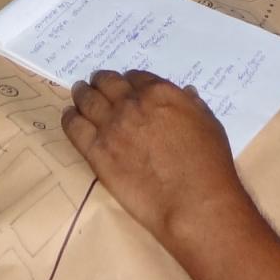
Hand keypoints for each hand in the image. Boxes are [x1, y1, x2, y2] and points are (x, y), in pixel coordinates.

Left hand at [63, 69, 251, 248]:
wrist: (193, 202)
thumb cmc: (209, 164)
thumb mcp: (209, 124)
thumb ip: (191, 106)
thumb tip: (186, 93)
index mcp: (159, 93)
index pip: (135, 77)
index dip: (129, 81)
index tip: (126, 87)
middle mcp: (131, 103)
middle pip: (107, 83)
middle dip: (101, 82)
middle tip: (95, 85)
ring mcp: (111, 126)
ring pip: (87, 100)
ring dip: (82, 94)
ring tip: (79, 94)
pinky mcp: (96, 152)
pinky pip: (75, 127)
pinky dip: (70, 119)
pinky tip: (70, 117)